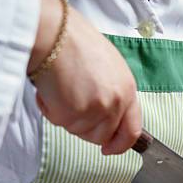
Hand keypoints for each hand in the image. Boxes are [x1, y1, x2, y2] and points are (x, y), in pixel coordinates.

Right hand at [28, 0, 140, 154]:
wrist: (52, 32)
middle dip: (85, 127)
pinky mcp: (71, 113)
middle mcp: (115, 103)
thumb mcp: (110, 67)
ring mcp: (94, 110)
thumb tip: (110, 119)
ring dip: (66, 116)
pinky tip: (50, 86)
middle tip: (71, 103)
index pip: (132, 131)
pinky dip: (50, 108)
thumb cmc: (75, 42)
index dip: (120, 145)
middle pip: (101, 136)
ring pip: (78, 131)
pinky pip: (58, 121)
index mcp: (127, 90)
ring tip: (62, 87)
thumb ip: (115, 94)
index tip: (110, 149)